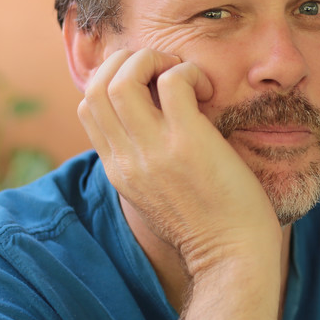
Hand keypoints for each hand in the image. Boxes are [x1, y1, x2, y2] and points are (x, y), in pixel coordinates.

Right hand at [78, 48, 281, 278]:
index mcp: (117, 170)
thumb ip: (143, 163)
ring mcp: (153, 150)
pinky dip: (188, 71)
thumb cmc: (206, 225)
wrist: (232, 259)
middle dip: (127, 61)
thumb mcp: (156, 196)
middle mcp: (126, 158)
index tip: (149, 85)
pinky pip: (173, 81)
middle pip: (95, 85)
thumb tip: (149, 128)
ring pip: (122, 77)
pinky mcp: (187, 143)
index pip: (87, 106)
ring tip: (181, 73)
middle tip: (164, 71)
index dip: (113, 80)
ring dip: (152, 60)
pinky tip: (207, 90)